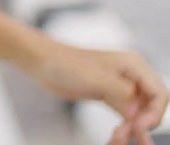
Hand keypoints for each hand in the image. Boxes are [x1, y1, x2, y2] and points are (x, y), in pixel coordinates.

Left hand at [25, 41, 166, 144]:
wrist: (41, 61)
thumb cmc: (65, 63)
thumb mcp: (95, 77)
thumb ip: (120, 93)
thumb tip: (136, 112)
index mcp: (134, 65)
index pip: (159, 94)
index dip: (154, 113)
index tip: (138, 127)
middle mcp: (132, 76)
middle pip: (152, 106)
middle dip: (142, 124)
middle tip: (124, 136)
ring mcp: (121, 87)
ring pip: (139, 114)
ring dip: (132, 129)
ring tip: (115, 139)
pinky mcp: (109, 96)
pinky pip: (126, 117)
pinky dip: (124, 128)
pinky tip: (115, 136)